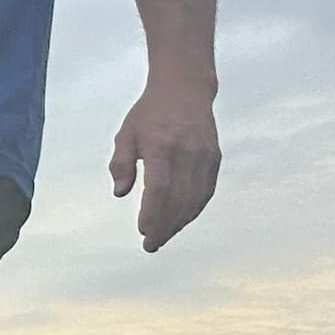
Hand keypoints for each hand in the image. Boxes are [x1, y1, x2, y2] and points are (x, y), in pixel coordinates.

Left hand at [109, 82, 219, 250]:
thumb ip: (120, 164)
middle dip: (165, 226)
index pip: (158, 189)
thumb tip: (120, 192)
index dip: (152, 214)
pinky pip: (206, 190)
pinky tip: (181, 220)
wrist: (185, 90)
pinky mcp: (214, 158)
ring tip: (163, 236)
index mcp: (162, 147)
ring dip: (179, 222)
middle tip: (150, 245)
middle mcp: (187, 153)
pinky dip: (194, 208)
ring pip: (195, 198)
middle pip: (178, 199)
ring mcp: (204, 156)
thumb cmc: (149, 113)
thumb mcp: (126, 134)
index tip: (143, 232)